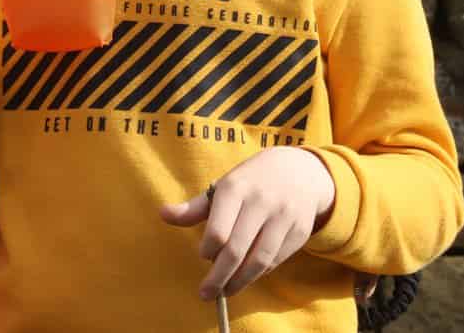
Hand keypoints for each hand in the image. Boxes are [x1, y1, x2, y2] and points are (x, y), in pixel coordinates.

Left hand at [158, 147, 336, 299]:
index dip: (208, 249)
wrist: (299, 171)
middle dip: (219, 276)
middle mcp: (261, 202)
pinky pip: (276, 260)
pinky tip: (247, 277)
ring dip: (240, 281)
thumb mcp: (224, 186)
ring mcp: (284, 217)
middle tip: (206, 293)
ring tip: (225, 291)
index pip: (219, 230)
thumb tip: (163, 214)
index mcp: (236, 188)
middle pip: (237, 250)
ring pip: (259, 260)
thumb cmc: (251, 182)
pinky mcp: (300, 231)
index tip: (203, 256)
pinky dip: (259, 273)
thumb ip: (195, 207)